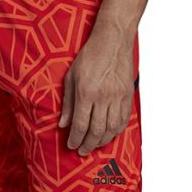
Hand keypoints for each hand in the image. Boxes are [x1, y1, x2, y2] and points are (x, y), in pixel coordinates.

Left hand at [59, 29, 134, 156]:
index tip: (71, 145)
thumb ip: (68, 102)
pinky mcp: (127, 96)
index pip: (80, 124)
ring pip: (111, 129)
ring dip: (102, 141)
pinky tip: (109, 135)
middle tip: (82, 151)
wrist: (113, 41)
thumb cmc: (90, 56)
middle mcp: (103, 97)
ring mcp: (117, 97)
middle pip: (96, 130)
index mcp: (87, 92)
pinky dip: (116, 131)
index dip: (75, 139)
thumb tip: (63, 124)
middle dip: (88, 144)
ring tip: (94, 145)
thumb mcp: (71, 77)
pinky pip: (123, 120)